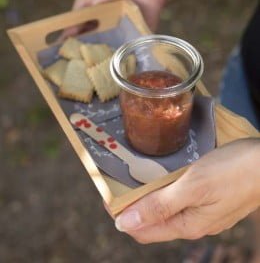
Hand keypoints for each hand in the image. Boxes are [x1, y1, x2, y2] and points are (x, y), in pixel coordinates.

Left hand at [114, 139, 259, 243]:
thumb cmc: (233, 171)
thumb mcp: (192, 186)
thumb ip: (159, 206)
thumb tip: (124, 224)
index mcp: (186, 225)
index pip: (142, 230)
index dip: (121, 215)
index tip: (107, 194)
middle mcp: (192, 223)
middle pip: (152, 221)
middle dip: (132, 206)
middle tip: (119, 182)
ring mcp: (202, 212)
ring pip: (165, 209)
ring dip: (147, 197)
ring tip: (136, 177)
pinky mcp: (209, 200)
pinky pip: (178, 200)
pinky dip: (164, 191)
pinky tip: (162, 177)